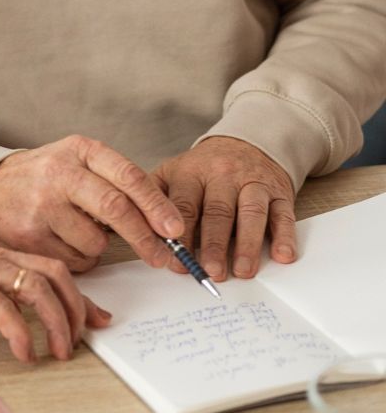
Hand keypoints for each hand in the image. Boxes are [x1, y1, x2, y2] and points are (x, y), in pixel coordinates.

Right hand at [0, 135, 184, 270]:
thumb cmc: (42, 179)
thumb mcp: (76, 163)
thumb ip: (115, 182)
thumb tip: (164, 222)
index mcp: (79, 150)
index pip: (128, 176)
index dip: (156, 206)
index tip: (175, 229)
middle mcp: (59, 173)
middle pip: (115, 208)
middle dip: (144, 237)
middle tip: (161, 256)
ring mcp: (41, 204)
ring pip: (95, 242)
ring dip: (98, 248)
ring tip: (78, 233)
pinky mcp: (28, 235)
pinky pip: (73, 260)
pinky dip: (77, 259)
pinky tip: (59, 241)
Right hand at [0, 205, 110, 362]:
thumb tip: (5, 318)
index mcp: (1, 255)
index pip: (54, 270)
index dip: (82, 296)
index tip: (100, 320)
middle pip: (56, 275)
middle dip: (75, 310)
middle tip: (79, 342)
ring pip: (36, 287)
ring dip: (55, 322)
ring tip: (58, 352)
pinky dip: (17, 330)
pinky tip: (22, 350)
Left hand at [150, 137, 296, 281]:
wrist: (248, 141)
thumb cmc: (205, 168)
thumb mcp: (174, 172)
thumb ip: (154, 197)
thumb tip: (129, 228)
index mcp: (191, 172)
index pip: (183, 206)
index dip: (181, 236)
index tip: (177, 263)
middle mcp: (223, 175)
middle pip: (217, 211)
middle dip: (214, 244)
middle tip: (210, 272)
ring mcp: (253, 182)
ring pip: (251, 212)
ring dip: (248, 244)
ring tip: (243, 271)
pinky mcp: (279, 191)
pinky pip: (283, 214)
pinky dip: (284, 236)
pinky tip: (282, 255)